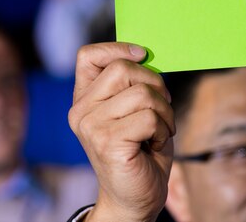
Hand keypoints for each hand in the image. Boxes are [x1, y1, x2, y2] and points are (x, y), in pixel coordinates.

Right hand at [68, 43, 174, 221]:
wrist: (135, 198)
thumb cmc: (141, 150)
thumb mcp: (135, 110)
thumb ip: (133, 83)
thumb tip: (146, 54)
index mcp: (85, 98)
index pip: (88, 55)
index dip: (118, 47)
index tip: (143, 55)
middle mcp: (81, 110)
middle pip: (123, 68)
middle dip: (155, 84)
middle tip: (162, 109)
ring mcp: (91, 126)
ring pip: (142, 94)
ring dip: (164, 112)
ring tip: (158, 131)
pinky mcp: (107, 142)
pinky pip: (149, 117)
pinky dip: (162, 130)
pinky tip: (154, 144)